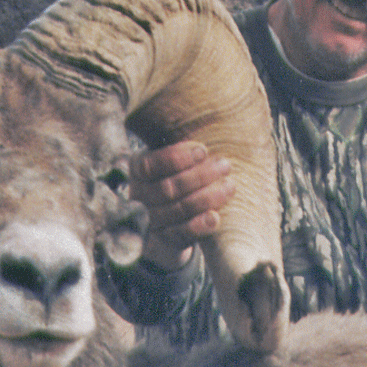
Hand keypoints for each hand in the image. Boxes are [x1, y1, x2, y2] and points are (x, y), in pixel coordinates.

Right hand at [129, 141, 235, 269]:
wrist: (168, 224)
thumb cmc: (178, 179)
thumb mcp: (174, 162)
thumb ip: (185, 150)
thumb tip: (216, 123)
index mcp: (137, 169)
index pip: (151, 164)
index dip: (177, 157)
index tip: (204, 151)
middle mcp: (138, 196)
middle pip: (168, 187)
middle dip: (200, 176)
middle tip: (225, 165)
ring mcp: (148, 221)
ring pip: (177, 209)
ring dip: (206, 197)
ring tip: (229, 186)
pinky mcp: (161, 243)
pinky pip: (180, 234)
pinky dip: (198, 225)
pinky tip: (215, 217)